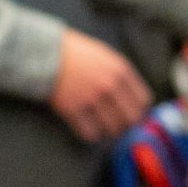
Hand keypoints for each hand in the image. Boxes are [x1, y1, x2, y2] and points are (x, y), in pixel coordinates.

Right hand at [48, 30, 153, 144]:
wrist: (44, 52)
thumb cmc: (73, 54)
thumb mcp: (104, 57)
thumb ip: (119, 75)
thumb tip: (131, 100)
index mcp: (120, 70)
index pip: (143, 100)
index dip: (138, 111)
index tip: (129, 114)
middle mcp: (110, 85)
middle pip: (131, 118)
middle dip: (124, 125)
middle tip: (115, 125)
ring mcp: (92, 98)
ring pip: (112, 129)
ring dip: (107, 132)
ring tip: (99, 127)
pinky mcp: (73, 109)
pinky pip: (90, 133)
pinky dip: (90, 134)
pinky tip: (85, 128)